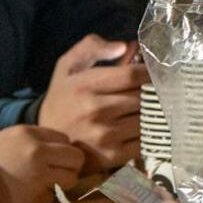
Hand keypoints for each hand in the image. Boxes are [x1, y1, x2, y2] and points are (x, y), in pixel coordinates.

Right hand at [0, 124, 84, 202]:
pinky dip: (46, 196)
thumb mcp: (12, 136)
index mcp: (30, 134)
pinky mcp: (36, 198)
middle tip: (58, 170)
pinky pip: (55, 196)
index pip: (66, 138)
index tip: (54, 156)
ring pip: (71, 179)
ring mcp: (39, 177)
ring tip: (46, 182)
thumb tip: (66, 146)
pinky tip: (31, 193)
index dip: (61, 148)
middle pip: (77, 158)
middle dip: (71, 165)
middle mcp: (38, 153)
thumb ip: (39, 138)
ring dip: (63, 182)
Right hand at [36, 34, 148, 171]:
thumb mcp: (68, 66)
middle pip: (142, 97)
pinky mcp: (113, 155)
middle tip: (153, 91)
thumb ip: (92, 47)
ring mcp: (105, 135)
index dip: (148, 72)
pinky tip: (140, 128)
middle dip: (150, 93)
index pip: (131, 75)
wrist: (49, 141)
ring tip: (147, 109)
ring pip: (146, 118)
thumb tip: (124, 47)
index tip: (153, 72)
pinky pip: (144, 140)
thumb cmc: (63, 98)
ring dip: (150, 113)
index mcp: (85, 85)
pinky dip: (147, 133)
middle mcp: (95, 110)